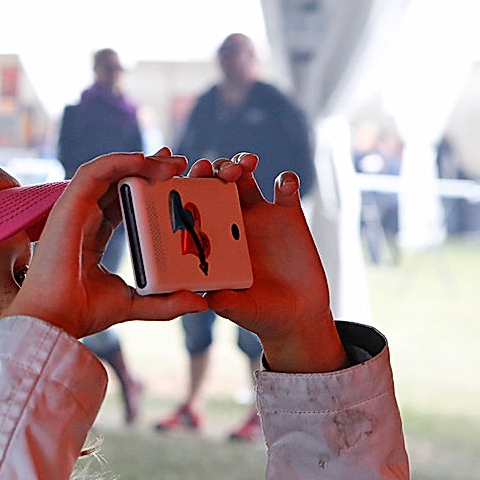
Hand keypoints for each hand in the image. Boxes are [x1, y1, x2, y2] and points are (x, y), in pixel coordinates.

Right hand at [5, 150, 207, 337]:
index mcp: (93, 238)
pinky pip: (94, 171)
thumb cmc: (82, 313)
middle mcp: (82, 220)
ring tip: (171, 163)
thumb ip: (166, 302)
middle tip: (180, 165)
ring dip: (140, 161)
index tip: (176, 183)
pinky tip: (144, 160)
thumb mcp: (134, 303)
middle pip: (117, 182)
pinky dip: (119, 160)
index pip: (123, 204)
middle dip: (149, 168)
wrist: (54, 320)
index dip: (147, 189)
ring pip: (108, 171)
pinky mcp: (68, 206)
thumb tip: (201, 303)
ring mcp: (74, 210)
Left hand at [198, 154, 345, 373]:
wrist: (297, 316)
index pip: (191, 206)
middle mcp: (231, 222)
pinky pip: (286, 188)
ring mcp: (260, 215)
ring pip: (245, 176)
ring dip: (241, 163)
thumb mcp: (240, 310)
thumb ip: (226, 302)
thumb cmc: (259, 314)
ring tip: (244, 167)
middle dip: (211, 169)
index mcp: (211, 240)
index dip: (185, 189)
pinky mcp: (289, 215)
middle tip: (212, 170)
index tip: (181, 181)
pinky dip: (286, 180)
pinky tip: (284, 185)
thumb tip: (208, 299)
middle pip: (215, 182)